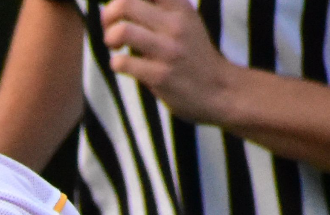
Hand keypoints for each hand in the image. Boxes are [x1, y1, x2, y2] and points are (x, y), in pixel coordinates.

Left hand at [101, 0, 239, 124]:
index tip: (122, 9)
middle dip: (108, 15)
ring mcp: (168, 51)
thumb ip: (160, 9)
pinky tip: (123, 66)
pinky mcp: (160, 76)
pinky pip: (123, 62)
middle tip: (110, 27)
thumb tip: (120, 3)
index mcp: (180, 7)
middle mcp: (175, 25)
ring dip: (110, 38)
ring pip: (122, 31)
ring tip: (115, 46)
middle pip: (125, 3)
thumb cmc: (195, 56)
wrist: (221, 91)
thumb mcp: (186, 21)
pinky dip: (116, 63)